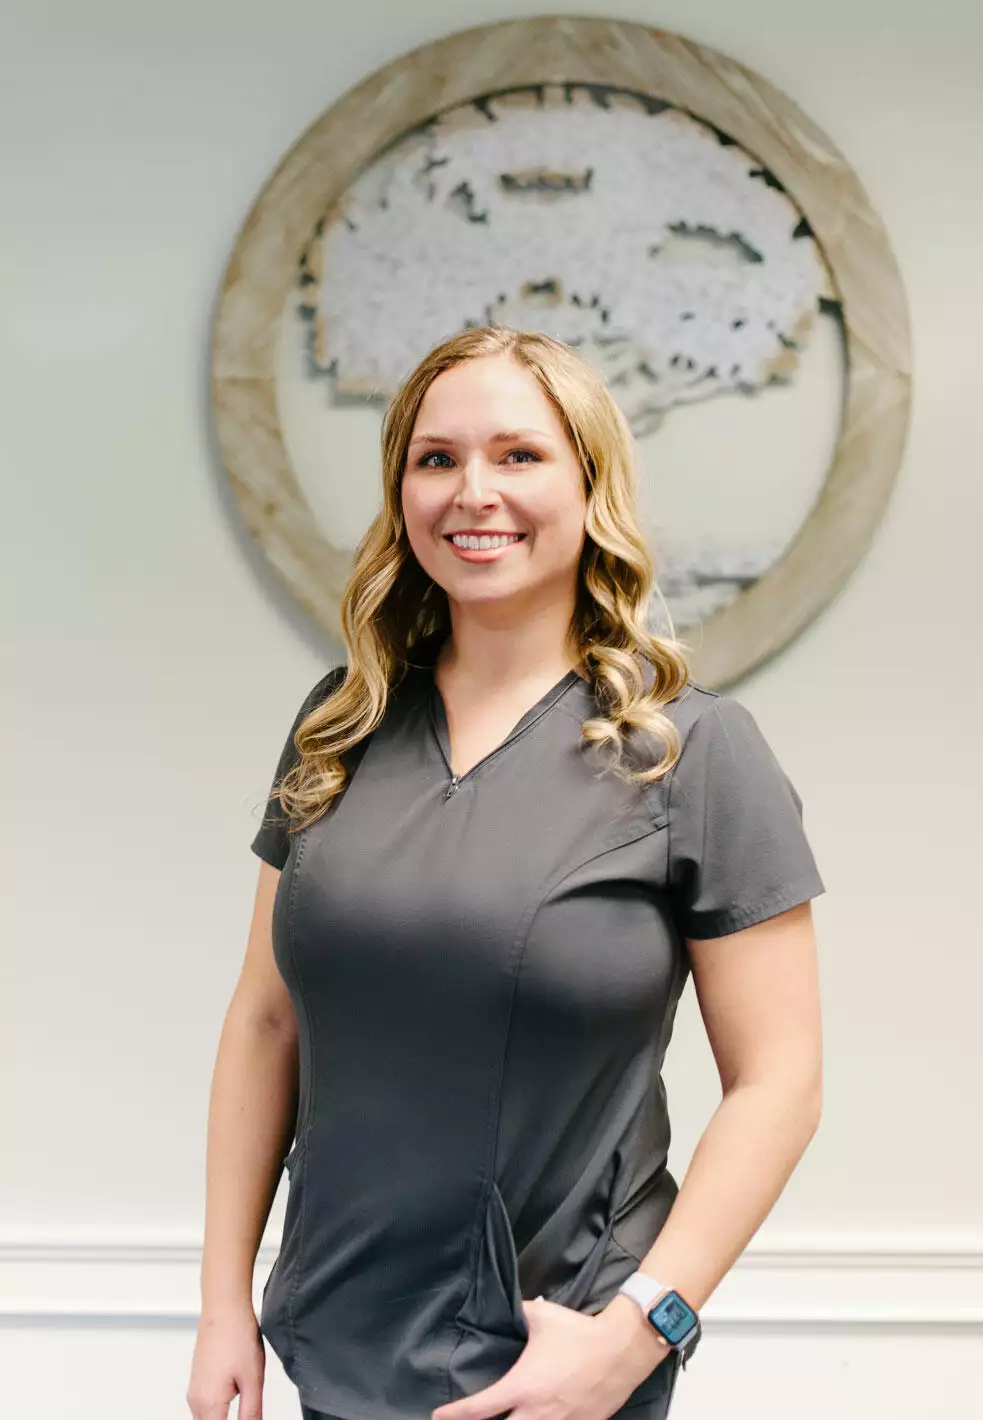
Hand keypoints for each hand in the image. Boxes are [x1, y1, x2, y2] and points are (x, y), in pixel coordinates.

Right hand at [186, 1303, 265, 1419]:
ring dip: (221, 1418)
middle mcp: (196, 1400)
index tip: (247, 1417)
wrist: (224, 1308)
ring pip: (205, 1419)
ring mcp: (195, 1390)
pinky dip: (218, 1410)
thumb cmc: (237, 1336)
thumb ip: (251, 1414)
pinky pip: (205, 1407)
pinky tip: (235, 1395)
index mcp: (208, 1404)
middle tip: (248, 1412)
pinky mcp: (198, 1380)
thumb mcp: (253, 1381)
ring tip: (244, 1403)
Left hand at [431, 1294, 671, 1419]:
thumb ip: (520, 1314)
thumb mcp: (543, 1317)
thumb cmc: (579, 1333)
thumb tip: (509, 1310)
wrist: (620, 1349)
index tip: (439, 1416)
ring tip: (506, 1417)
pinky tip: (540, 1418)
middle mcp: (537, 1412)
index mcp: (523, 1386)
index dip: (456, 1415)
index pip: (480, 1408)